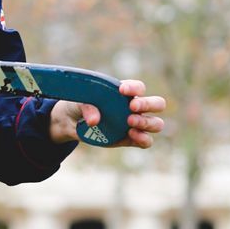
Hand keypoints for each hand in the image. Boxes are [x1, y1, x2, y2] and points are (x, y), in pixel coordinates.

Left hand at [50, 79, 166, 148]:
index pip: (139, 87)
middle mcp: (135, 107)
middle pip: (158, 103)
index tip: (122, 90)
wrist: (72, 121)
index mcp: (125, 93)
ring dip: (147, 122)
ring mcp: (134, 124)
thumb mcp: (79, 101)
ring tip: (129, 122)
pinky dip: (143, 139)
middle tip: (132, 107)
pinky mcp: (130, 139)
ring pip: (156, 123)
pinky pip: (146, 141)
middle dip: (148, 104)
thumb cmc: (79, 104)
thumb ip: (87, 106)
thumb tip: (94, 121)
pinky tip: (131, 134)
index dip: (134, 88)